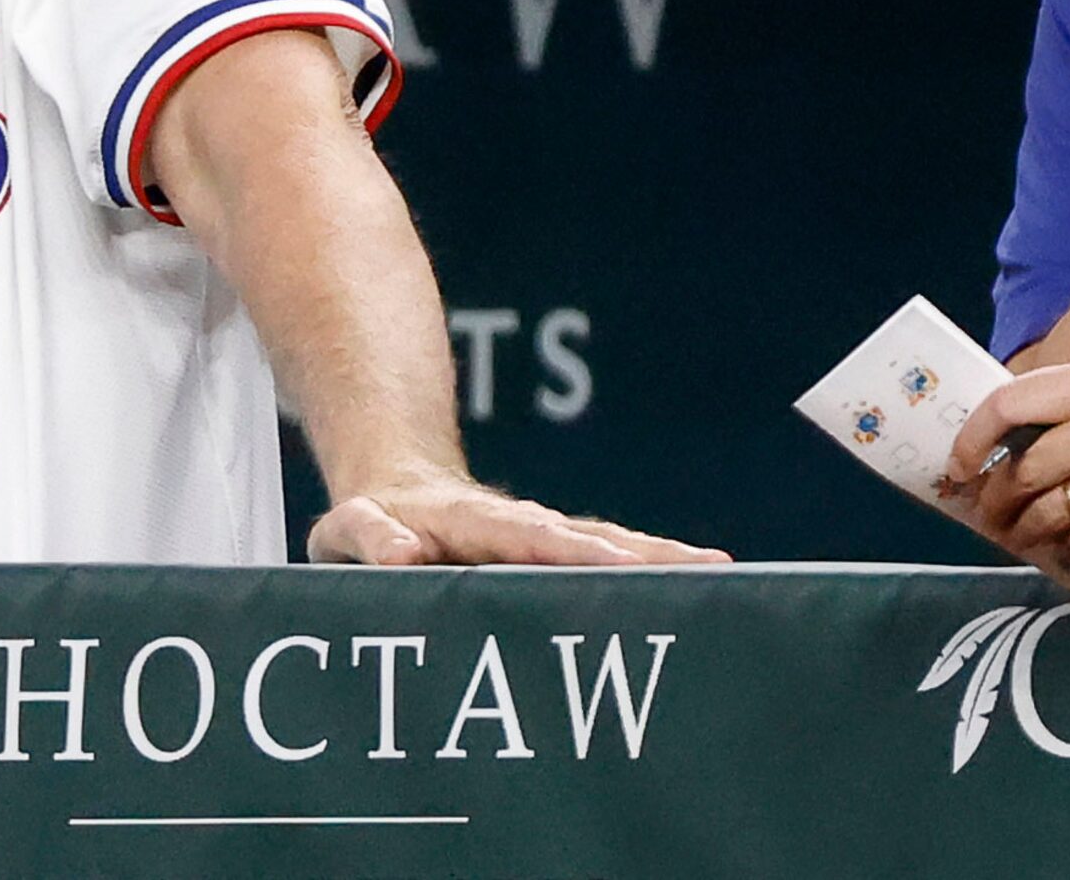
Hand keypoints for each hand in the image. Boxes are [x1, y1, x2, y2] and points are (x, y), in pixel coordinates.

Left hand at [305, 470, 729, 565]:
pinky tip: (705, 582)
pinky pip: (607, 558)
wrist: (390, 487)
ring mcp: (540, 537)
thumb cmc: (367, 523)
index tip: (612, 564)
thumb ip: (368, 536)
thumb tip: (405, 555)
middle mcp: (515, 524)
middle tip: (700, 567)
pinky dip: (652, 569)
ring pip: (606, 544)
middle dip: (637, 553)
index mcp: (465, 521)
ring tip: (722, 571)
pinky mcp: (553, 554)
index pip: (521, 535)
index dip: (564, 550)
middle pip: (583, 536)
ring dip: (659, 559)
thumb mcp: (348, 528)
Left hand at [947, 359, 1069, 562]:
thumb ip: (1068, 404)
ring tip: (1013, 534)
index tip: (958, 463)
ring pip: (1046, 511)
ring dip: (1021, 529)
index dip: (971, 438)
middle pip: (1023, 469)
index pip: (1008, 404)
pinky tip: (1062, 546)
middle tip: (984, 510)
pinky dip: (1065, 546)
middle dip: (994, 497)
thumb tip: (1002, 436)